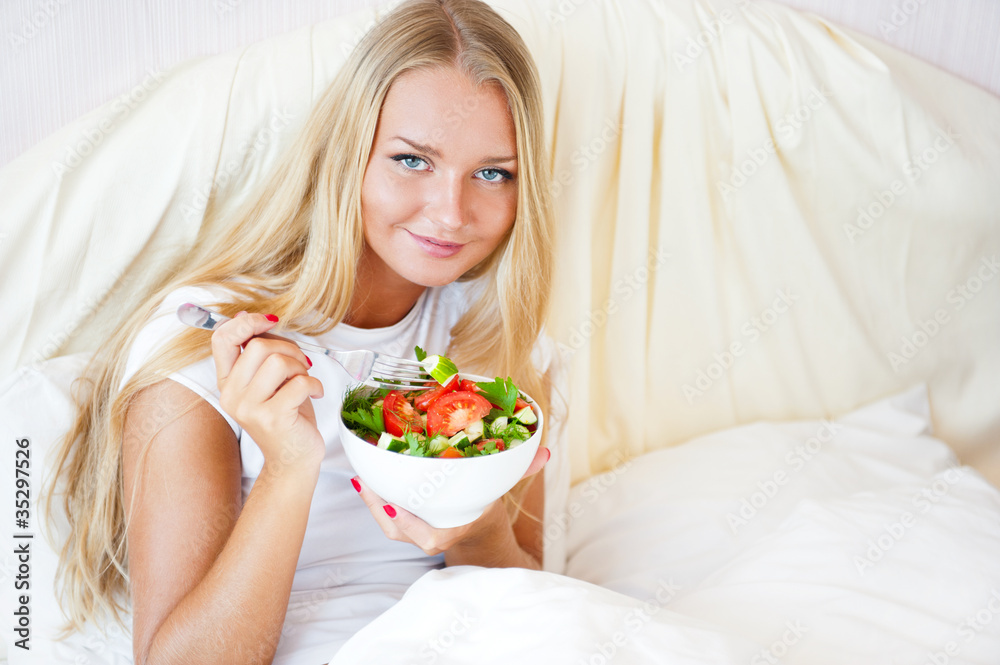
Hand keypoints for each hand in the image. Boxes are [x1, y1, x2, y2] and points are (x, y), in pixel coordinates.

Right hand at [212, 312, 325, 474]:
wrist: (293, 459)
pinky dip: (315, 384)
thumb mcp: (268, 381)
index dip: (246, 323)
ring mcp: (250, 408)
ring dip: (300, 366)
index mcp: (227, 382)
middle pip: (259, 346)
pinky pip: (299, 383)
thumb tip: (245, 316)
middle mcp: (232, 395)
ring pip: (278, 362)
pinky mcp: (273, 418)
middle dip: (289, 348)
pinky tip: (315, 393)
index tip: (270, 322)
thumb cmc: (286, 415)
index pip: (221, 340)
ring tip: (305, 380)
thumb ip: (259, 353)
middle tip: (300, 364)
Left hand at [352, 446, 549, 555]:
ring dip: (373, 499)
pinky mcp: (404, 527)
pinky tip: (365, 478)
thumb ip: (521, 471)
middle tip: (368, 477)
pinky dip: (374, 499)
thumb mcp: (501, 488)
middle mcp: (430, 538)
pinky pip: (385, 517)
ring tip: (362, 473)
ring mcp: (414, 534)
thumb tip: (544, 453)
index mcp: (452, 532)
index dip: (409, 523)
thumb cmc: (484, 505)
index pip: (427, 536)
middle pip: (397, 527)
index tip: (395, 502)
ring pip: (388, 523)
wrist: (477, 529)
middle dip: (380, 503)